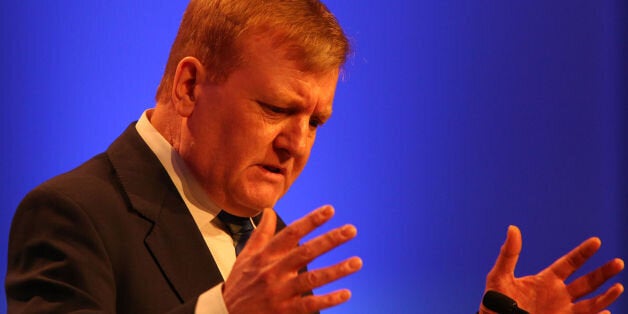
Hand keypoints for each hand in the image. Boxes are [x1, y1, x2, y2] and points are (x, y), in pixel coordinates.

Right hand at [223, 206, 361, 313]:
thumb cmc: (239, 284)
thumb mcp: (246, 256)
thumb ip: (261, 234)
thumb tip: (268, 210)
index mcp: (266, 255)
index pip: (291, 233)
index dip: (311, 220)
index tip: (330, 210)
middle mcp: (273, 271)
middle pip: (306, 252)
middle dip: (330, 240)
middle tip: (351, 230)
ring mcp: (279, 292)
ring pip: (311, 279)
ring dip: (336, 270)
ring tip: (357, 262)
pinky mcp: (284, 311)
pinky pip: (309, 305)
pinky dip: (328, 300)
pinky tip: (345, 293)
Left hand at [480, 225, 623, 313]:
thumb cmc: (494, 302)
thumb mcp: (499, 276)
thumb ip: (509, 254)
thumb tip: (513, 228)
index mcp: (546, 280)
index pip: (570, 263)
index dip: (583, 252)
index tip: (596, 241)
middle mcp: (558, 294)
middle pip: (587, 282)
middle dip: (603, 272)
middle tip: (618, 262)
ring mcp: (562, 311)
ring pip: (591, 303)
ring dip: (606, 296)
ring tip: (618, 287)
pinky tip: (607, 312)